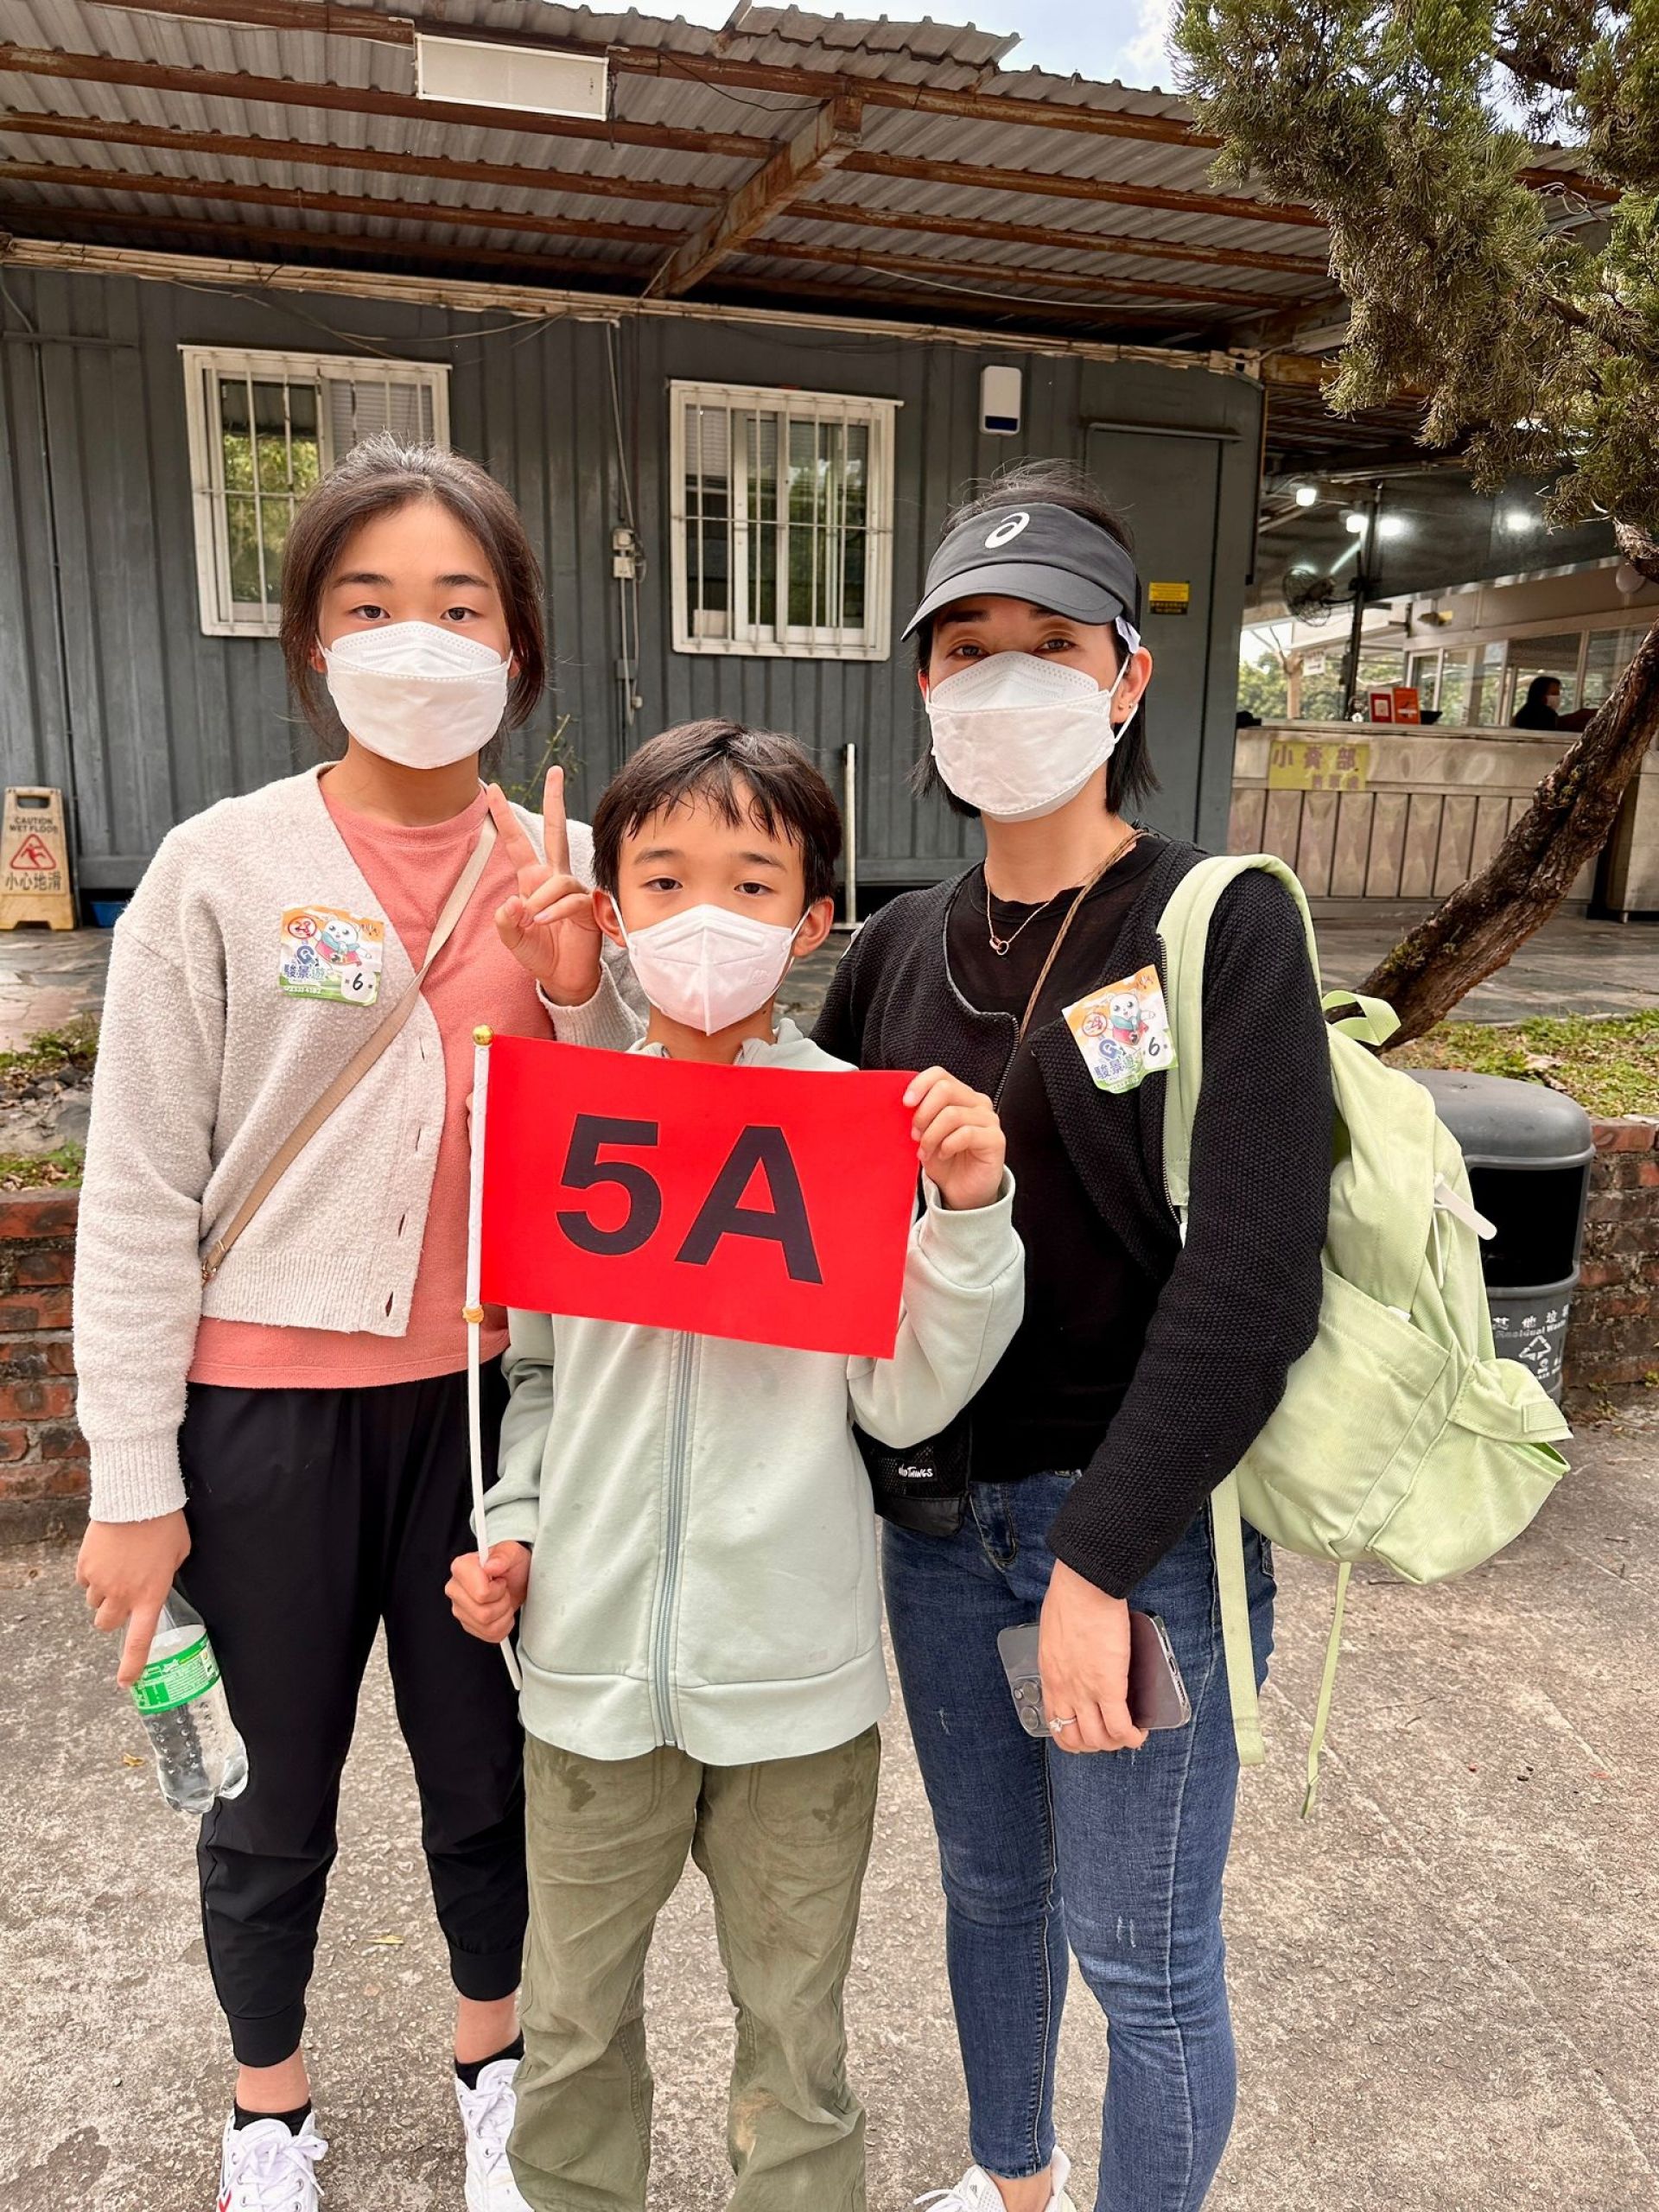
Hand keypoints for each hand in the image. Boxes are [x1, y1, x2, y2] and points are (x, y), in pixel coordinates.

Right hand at [76, 1511, 191, 1686]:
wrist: (136, 1499)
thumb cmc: (165, 1524)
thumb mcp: (179, 1553)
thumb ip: (167, 1574)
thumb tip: (159, 1580)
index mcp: (151, 1595)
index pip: (140, 1640)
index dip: (132, 1664)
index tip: (126, 1682)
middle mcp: (123, 1594)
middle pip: (106, 1625)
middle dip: (113, 1617)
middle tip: (122, 1599)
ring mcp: (100, 1582)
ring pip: (93, 1604)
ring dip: (103, 1595)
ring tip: (117, 1569)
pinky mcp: (84, 1566)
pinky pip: (84, 1581)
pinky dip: (92, 1576)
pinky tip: (106, 1556)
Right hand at [447, 1543, 530, 1644]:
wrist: (515, 1577)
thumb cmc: (510, 1563)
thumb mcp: (512, 1553)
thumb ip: (503, 1556)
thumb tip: (491, 1565)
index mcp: (461, 1568)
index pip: (481, 1594)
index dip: (498, 1590)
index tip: (500, 1580)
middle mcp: (455, 1589)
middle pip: (484, 1614)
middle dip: (502, 1603)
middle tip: (503, 1590)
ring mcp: (459, 1608)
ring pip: (487, 1626)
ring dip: (504, 1614)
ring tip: (503, 1599)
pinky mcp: (467, 1623)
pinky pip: (489, 1635)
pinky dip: (503, 1626)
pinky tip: (501, 1611)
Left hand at [487, 769, 604, 1006]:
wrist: (565, 979)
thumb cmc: (541, 955)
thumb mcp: (513, 940)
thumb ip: (506, 922)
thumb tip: (513, 902)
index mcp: (532, 880)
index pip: (518, 842)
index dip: (504, 816)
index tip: (492, 789)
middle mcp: (554, 878)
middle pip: (555, 831)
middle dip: (555, 801)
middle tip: (555, 772)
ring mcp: (574, 890)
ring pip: (557, 878)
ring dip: (542, 898)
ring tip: (534, 920)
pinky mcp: (589, 907)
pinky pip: (571, 899)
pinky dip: (556, 910)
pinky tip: (545, 921)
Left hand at [903, 1066, 1006, 1211]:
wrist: (961, 1192)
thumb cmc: (944, 1160)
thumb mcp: (925, 1133)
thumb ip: (920, 1113)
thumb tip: (905, 1102)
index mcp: (961, 1096)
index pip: (940, 1074)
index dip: (920, 1085)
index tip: (906, 1103)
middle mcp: (977, 1103)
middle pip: (945, 1089)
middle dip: (923, 1113)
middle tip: (915, 1134)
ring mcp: (989, 1120)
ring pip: (952, 1114)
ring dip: (931, 1135)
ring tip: (925, 1150)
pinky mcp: (995, 1139)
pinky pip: (966, 1134)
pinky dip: (947, 1145)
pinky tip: (943, 1155)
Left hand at [1038, 1560, 1147, 1754]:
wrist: (1083, 1586)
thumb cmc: (1070, 1598)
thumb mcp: (1055, 1634)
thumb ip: (1063, 1653)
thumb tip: (1078, 1656)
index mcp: (1050, 1676)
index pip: (1055, 1723)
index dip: (1073, 1736)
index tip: (1089, 1732)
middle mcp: (1064, 1689)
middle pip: (1076, 1739)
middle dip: (1096, 1745)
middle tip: (1112, 1736)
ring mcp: (1085, 1691)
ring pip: (1099, 1739)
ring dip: (1116, 1743)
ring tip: (1129, 1734)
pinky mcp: (1109, 1686)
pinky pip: (1120, 1727)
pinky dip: (1132, 1737)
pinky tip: (1140, 1732)